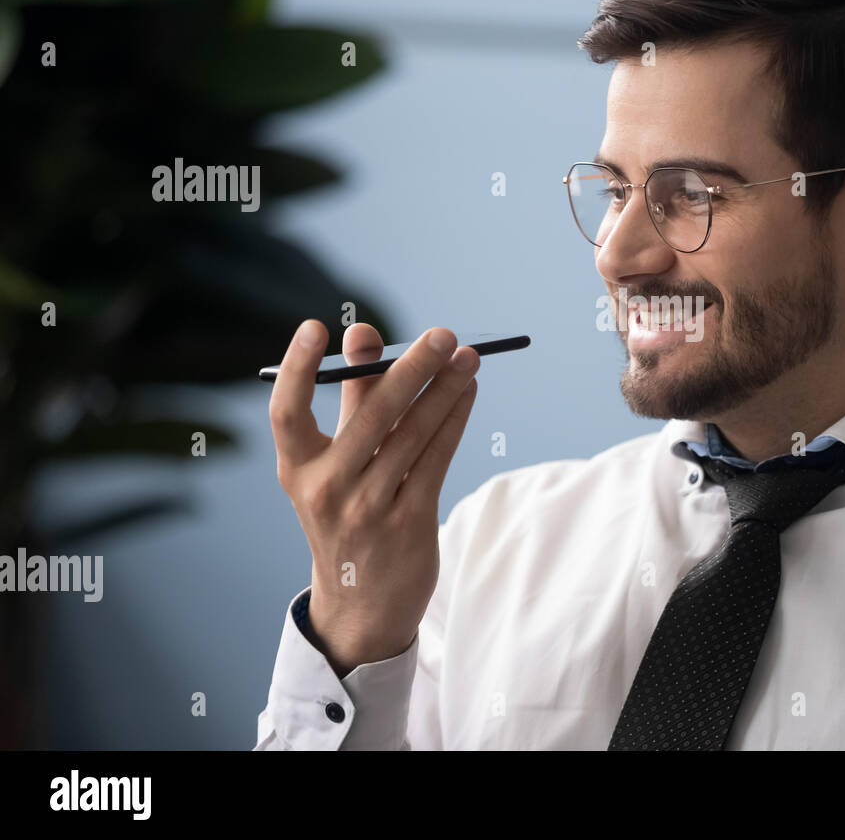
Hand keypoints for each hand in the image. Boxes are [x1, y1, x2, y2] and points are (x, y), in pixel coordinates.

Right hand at [268, 319, 478, 675]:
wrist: (362, 606)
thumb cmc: (349, 515)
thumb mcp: (335, 466)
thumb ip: (350, 401)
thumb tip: (364, 333)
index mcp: (297, 470)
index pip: (285, 413)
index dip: (297, 369)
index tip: (317, 327)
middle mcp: (327, 489)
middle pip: (371, 416)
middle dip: (410, 369)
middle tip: (442, 334)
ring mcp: (368, 509)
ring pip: (413, 434)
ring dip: (446, 390)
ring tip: (470, 357)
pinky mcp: (409, 523)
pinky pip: (437, 460)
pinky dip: (454, 421)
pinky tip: (468, 393)